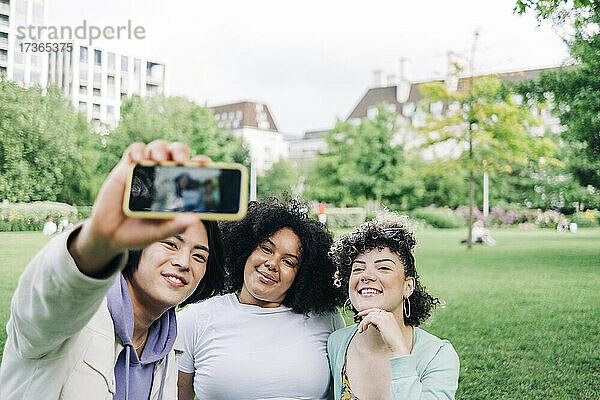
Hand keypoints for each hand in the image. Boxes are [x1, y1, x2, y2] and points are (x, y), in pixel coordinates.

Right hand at [70, 140, 210, 274]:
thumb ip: (174, 226)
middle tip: (180, 160)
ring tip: (158, 159)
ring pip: (158, 148)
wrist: (110, 235)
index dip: (200, 163)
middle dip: (180, 152)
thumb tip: (194, 219)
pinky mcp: (126, 168)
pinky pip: (134, 150)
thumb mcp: (158, 232)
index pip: (193, 170)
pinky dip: (138, 150)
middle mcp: (163, 176)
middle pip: (177, 153)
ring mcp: (145, 170)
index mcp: (177, 189)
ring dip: (160, 149)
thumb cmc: (140, 233)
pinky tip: (139, 159)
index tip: (204, 163)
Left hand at [356, 308, 410, 356]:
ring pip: (369, 315)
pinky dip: (364, 323)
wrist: (398, 345)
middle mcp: (387, 314)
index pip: (376, 310)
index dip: (368, 312)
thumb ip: (378, 324)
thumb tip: (370, 322)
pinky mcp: (381, 321)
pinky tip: (364, 329)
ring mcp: (385, 317)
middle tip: (358, 319)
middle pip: (372, 311)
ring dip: (363, 322)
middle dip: (363, 315)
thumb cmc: (392, 340)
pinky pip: (369, 318)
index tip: (361, 315)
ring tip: (361, 329)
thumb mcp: (384, 329)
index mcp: (389, 315)